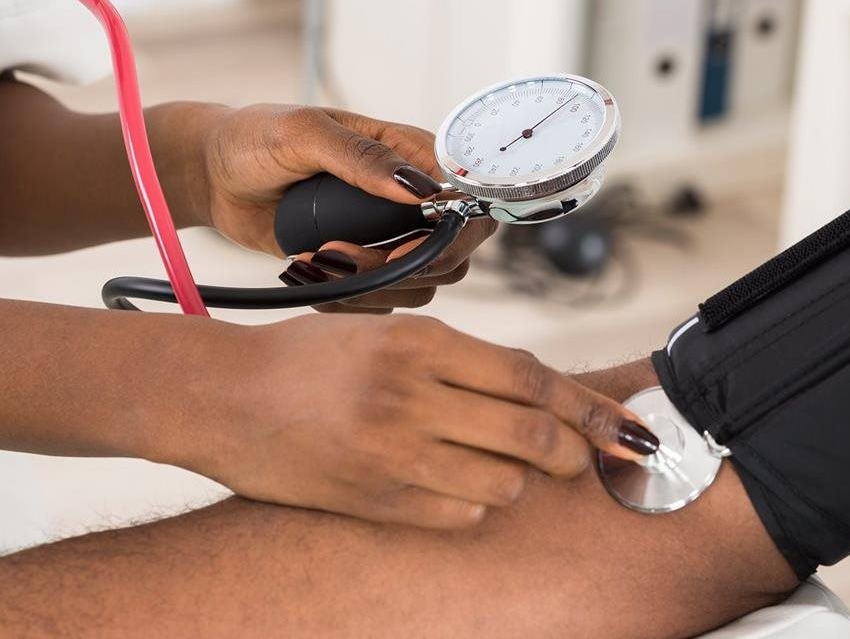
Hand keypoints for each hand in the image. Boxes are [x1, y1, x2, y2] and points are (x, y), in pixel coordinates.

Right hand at [167, 314, 660, 527]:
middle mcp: (411, 395)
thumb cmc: (309, 358)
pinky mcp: (374, 500)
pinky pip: (460, 516)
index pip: (531, 377)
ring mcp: (392, 453)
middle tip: (584, 458)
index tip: (626, 426)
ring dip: (520, 480)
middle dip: (575, 452)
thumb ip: (460, 359)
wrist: (222, 397)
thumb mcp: (386, 333)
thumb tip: (540, 391)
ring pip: (503, 484)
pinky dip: (476, 506)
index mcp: (419, 342)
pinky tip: (459, 488)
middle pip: (531, 434)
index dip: (588, 406)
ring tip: (505, 468)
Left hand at [189, 103, 494, 310]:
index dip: (451, 233)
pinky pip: (382, 303)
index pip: (467, 199)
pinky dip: (348, 300)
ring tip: (318, 257)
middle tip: (342, 252)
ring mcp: (389, 237)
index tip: (401, 246)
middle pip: (454, 254)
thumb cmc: (256, 139)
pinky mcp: (363, 268)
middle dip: (404, 267)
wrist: (214, 177)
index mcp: (409, 155)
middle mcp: (409, 200)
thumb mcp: (303, 133)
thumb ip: (361, 157)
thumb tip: (418, 190)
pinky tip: (311, 271)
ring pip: (420, 285)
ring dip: (371, 285)